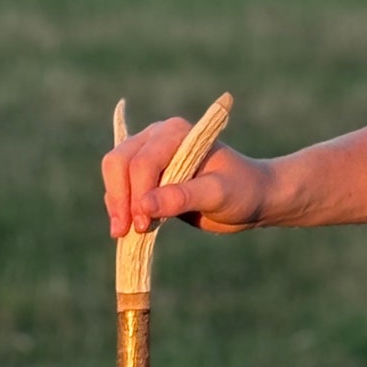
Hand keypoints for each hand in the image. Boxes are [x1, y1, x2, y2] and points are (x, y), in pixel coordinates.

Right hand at [103, 117, 272, 235]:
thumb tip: (143, 206)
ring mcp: (149, 154)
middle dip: (119, 197)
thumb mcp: (217, 194)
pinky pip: (121, 188)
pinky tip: (129, 228)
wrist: (252, 198)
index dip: (138, 193)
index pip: (143, 161)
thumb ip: (182, 197)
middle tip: (125, 231)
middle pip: (118, 163)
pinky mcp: (147, 176)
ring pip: (114, 174)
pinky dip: (121, 206)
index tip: (143, 223)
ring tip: (126, 233)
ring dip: (117, 204)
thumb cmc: (242, 190)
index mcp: (177, 132)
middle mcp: (158, 137)